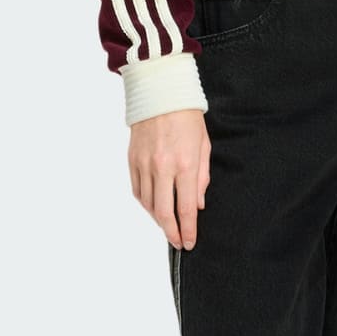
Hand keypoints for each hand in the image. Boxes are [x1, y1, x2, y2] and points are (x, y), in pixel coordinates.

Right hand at [129, 107, 210, 248]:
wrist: (159, 92)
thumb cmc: (187, 116)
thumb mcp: (204, 145)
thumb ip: (202, 177)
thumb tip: (198, 205)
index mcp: (185, 164)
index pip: (186, 208)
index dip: (188, 230)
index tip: (189, 242)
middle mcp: (162, 167)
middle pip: (163, 212)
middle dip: (171, 232)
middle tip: (177, 242)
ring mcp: (144, 164)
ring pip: (148, 204)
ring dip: (158, 219)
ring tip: (167, 225)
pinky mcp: (132, 160)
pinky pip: (137, 190)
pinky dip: (145, 203)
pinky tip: (153, 207)